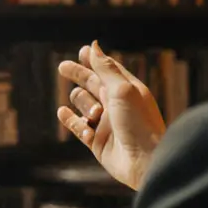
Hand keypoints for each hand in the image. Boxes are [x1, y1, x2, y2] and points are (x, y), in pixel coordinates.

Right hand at [57, 40, 166, 189]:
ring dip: (83, 105)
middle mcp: (115, 104)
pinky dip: (70, 119)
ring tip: (95, 116)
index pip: (107, 69)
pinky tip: (63, 113)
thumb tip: (93, 45)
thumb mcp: (123, 89)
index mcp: (126, 89)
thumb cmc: (139, 123)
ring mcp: (105, 123)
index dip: (94, 60)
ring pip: (82, 104)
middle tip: (62, 67)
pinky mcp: (96, 141)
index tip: (81, 51)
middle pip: (91, 84)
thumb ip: (106, 68)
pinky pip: (77, 126)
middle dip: (77, 74)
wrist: (145, 162)